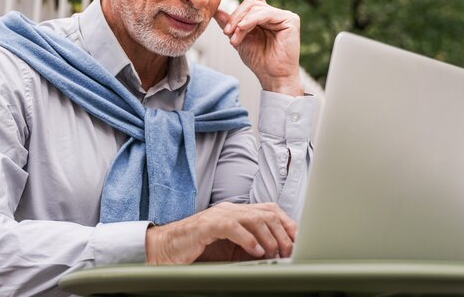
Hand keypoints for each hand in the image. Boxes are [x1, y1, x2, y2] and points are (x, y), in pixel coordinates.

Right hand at [145, 202, 296, 264]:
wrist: (164, 249)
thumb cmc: (196, 251)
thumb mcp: (230, 251)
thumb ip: (251, 248)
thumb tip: (277, 255)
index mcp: (236, 213)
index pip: (269, 210)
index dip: (287, 223)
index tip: (299, 240)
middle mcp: (229, 210)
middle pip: (266, 212)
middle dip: (282, 232)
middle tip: (288, 251)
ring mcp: (218, 215)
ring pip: (253, 218)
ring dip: (268, 237)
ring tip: (274, 253)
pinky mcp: (206, 225)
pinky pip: (231, 226)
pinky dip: (247, 239)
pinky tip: (256, 251)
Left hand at [214, 0, 303, 95]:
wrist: (272, 77)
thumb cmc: (259, 61)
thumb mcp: (238, 39)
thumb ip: (229, 24)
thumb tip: (215, 10)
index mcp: (264, 17)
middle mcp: (274, 14)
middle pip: (250, 3)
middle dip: (235, 17)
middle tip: (226, 33)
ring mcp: (284, 16)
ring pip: (255, 7)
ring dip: (240, 22)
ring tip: (234, 39)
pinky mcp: (290, 20)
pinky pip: (265, 13)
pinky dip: (250, 20)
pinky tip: (242, 29)